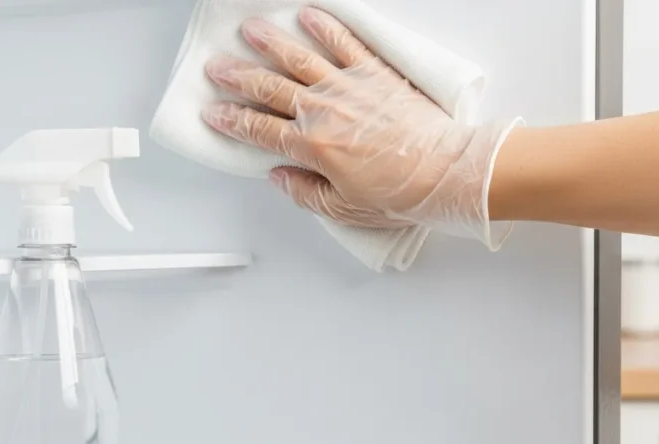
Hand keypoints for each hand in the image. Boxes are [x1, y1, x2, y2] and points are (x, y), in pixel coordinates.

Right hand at [201, 7, 513, 243]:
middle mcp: (325, 112)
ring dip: (270, 43)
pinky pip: (345, 44)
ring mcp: (349, 89)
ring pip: (299, 59)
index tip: (213, 112)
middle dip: (238, 77)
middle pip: (270, 89)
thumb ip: (304, 192)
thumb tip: (280, 178)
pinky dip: (325, 27)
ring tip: (250, 31)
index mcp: (313, 148)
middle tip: (217, 67)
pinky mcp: (375, 74)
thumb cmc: (401, 193)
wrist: (445, 173)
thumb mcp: (343, 209)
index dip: (232, 120)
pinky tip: (308, 16)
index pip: (260, 130)